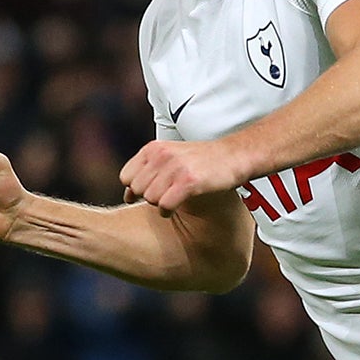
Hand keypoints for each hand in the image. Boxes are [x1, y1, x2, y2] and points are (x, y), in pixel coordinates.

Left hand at [119, 139, 243, 213]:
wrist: (233, 156)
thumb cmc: (203, 160)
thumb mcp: (169, 157)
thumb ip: (146, 172)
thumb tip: (126, 196)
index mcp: (154, 148)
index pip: (126, 176)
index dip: (135, 189)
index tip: (149, 192)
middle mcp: (161, 156)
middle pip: (137, 189)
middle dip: (148, 197)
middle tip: (166, 195)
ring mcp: (174, 168)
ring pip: (150, 198)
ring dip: (160, 204)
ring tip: (173, 198)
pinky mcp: (188, 181)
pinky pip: (164, 205)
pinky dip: (168, 211)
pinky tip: (176, 207)